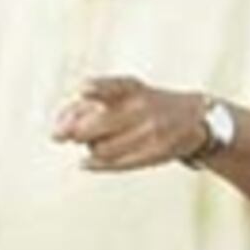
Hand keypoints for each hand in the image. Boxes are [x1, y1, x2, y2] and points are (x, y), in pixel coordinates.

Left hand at [53, 76, 207, 172]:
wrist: (194, 119)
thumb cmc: (145, 105)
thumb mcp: (123, 94)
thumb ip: (87, 105)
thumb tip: (56, 131)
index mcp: (131, 87)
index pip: (112, 86)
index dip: (96, 88)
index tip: (82, 89)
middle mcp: (141, 106)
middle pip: (93, 125)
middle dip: (72, 132)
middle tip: (63, 135)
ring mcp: (149, 130)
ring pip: (99, 148)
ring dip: (88, 148)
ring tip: (95, 143)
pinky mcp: (154, 152)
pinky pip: (114, 163)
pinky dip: (94, 163)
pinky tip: (87, 162)